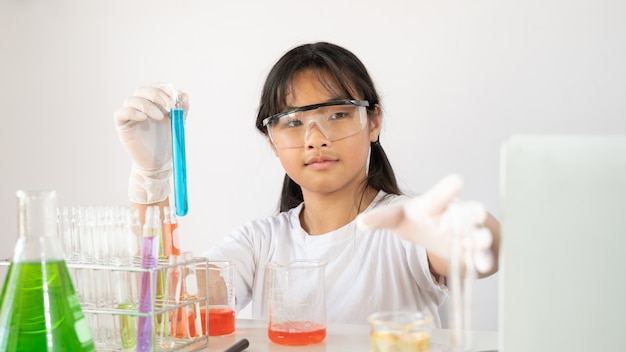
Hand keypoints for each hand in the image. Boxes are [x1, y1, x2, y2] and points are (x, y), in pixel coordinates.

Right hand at [113, 83, 188, 202]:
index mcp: (154, 104)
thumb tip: (184, 95)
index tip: (174, 95)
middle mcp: (140, 107)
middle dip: (157, 94)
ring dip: (147, 104)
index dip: (163, 88)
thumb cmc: (166, 143)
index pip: (155, 87)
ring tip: (160, 117)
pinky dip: (131, 111)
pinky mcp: (122, 125)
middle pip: (142, 90)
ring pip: (131, 100)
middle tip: (169, 105)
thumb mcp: (177, 125)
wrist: (158, 163)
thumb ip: (181, 111)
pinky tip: (143, 118)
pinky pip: (120, 113)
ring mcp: (130, 115)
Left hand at [357, 174, 493, 272]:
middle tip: (477, 211)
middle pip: (464, 213)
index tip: (458, 180)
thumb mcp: (397, 218)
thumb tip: (360, 223)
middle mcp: (453, 217)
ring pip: (476, 233)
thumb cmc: (416, 220)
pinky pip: (479, 255)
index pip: (438, 197)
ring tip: (481, 239)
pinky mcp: (472, 251)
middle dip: (472, 213)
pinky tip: (483, 265)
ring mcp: (466, 233)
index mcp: (433, 206)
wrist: (437, 231)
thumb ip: (380, 219)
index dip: (447, 190)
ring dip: (480, 237)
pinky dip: (482, 259)